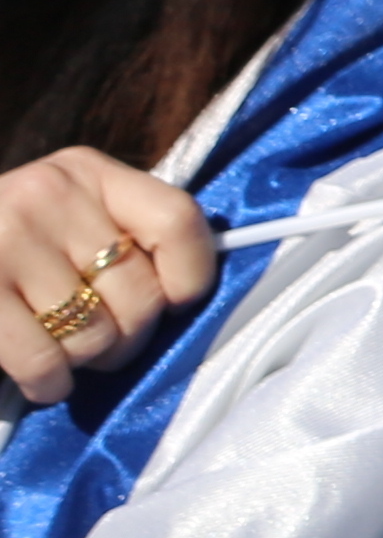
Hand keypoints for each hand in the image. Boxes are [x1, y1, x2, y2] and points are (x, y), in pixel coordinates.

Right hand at [0, 150, 213, 409]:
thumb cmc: (9, 241)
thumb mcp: (66, 213)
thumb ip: (118, 233)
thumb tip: (185, 294)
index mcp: (87, 171)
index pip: (175, 218)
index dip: (191, 272)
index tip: (178, 303)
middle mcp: (51, 195)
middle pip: (139, 292)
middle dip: (130, 337)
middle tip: (108, 346)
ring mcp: (7, 241)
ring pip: (94, 334)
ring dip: (86, 362)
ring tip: (69, 355)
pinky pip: (43, 360)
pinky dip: (51, 384)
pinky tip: (45, 382)